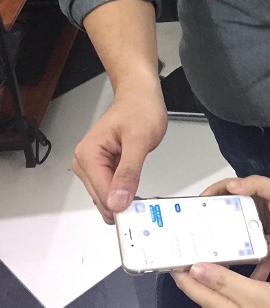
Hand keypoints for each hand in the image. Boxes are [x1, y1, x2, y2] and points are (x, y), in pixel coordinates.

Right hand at [73, 79, 167, 223]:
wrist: (140, 94)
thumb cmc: (139, 108)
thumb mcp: (139, 140)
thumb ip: (128, 172)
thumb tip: (118, 201)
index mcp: (88, 155)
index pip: (102, 194)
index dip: (121, 206)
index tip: (140, 213)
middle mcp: (84, 162)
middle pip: (102, 199)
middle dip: (124, 204)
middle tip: (147, 205)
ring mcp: (93, 166)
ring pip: (107, 197)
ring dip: (125, 199)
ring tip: (143, 192)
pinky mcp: (102, 167)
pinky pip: (112, 189)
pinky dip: (125, 192)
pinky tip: (136, 188)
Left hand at [172, 238, 269, 307]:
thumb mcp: (252, 294)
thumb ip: (223, 281)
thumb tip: (193, 268)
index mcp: (217, 306)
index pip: (188, 284)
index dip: (178, 265)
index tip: (176, 241)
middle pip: (205, 278)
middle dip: (210, 254)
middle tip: (209, 229)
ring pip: (228, 277)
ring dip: (240, 258)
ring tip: (254, 237)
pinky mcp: (248, 307)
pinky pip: (245, 283)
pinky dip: (255, 268)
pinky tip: (268, 254)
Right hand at [201, 176, 269, 271]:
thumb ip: (258, 185)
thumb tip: (232, 185)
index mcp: (255, 196)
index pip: (226, 191)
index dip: (210, 195)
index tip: (194, 205)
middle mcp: (250, 214)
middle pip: (222, 216)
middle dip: (208, 222)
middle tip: (193, 231)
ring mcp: (252, 234)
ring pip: (229, 237)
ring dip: (224, 242)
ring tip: (208, 249)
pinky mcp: (256, 253)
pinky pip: (241, 255)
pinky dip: (241, 256)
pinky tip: (241, 258)